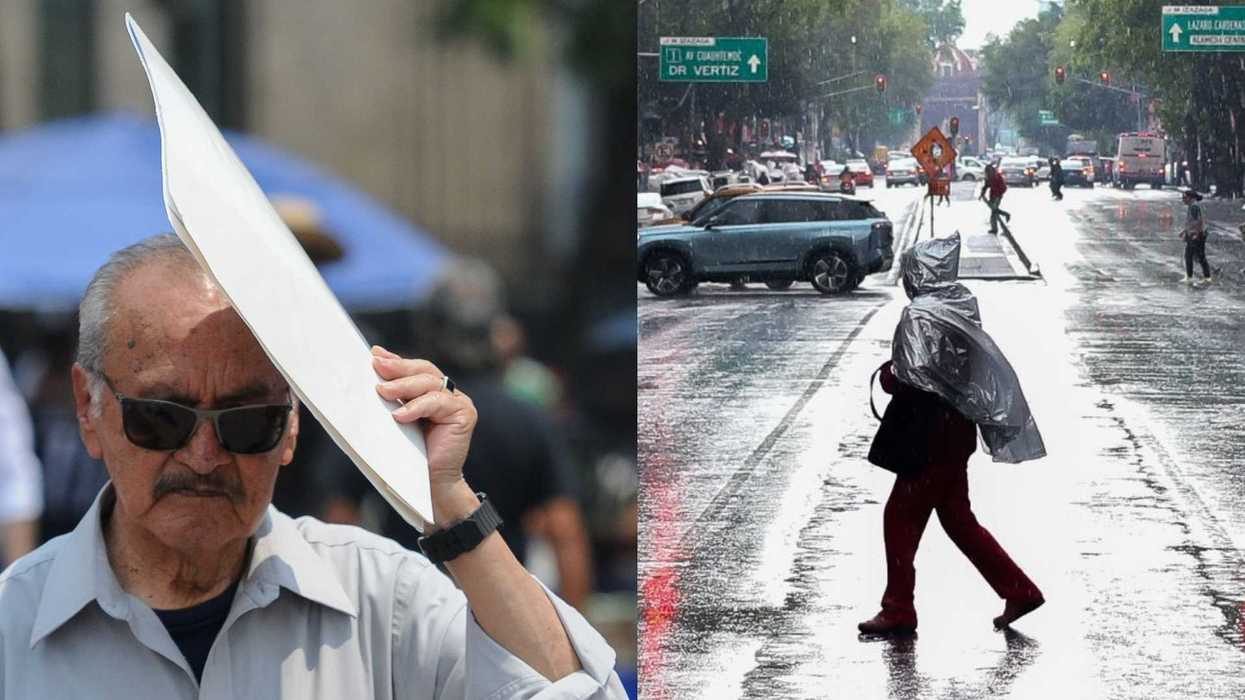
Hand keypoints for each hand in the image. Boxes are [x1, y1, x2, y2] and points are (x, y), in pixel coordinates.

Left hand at [371, 346, 476, 494]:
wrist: (430, 484)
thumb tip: (373, 379)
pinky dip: (417, 406)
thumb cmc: (411, 454)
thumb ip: (393, 400)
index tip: (374, 355)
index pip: (416, 369)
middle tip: (377, 366)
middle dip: (399, 367)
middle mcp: (449, 394)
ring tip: (382, 391)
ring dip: (403, 385)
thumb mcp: (398, 420)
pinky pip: (438, 402)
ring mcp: (459, 402)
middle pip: (424, 370)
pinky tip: (399, 414)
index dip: (397, 360)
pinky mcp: (465, 414)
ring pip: (430, 383)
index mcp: (434, 392)